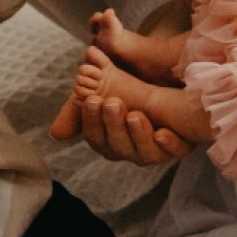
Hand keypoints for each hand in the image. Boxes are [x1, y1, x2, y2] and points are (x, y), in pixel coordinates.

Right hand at [49, 79, 187, 163]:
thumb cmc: (129, 92)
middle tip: (112, 102)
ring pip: (145, 154)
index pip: (96, 137)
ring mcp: (156, 150)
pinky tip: (163, 132)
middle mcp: (132, 149)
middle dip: (114, 126)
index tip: (93, 100)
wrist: (167, 83)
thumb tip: (56, 134)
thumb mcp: (102, 91)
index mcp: (110, 140)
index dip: (93, 121)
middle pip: (118, 147)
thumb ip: (80, 106)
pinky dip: (168, 144)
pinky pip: (175, 151)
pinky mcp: (180, 145)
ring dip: (138, 135)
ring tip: (135, 115)